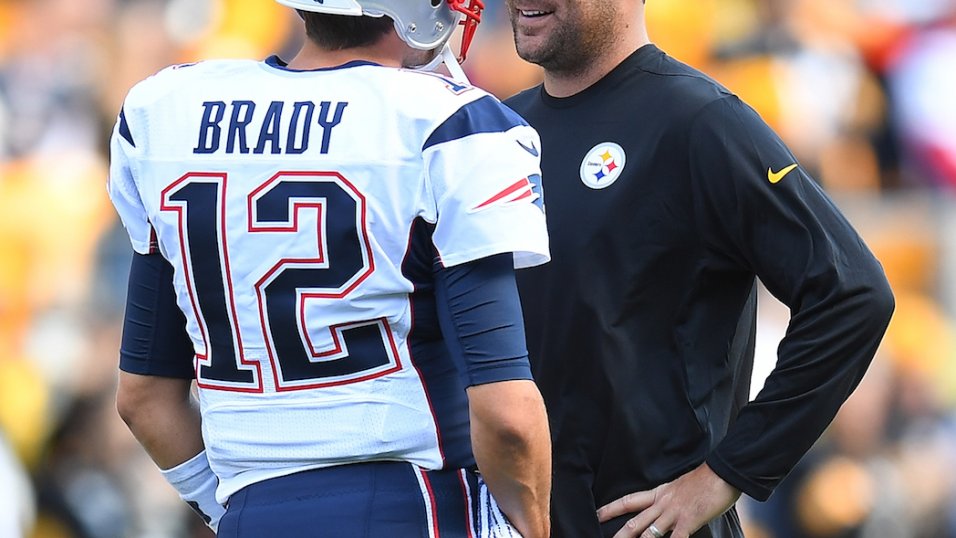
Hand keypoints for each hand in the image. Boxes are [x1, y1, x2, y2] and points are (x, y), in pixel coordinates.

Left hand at [596, 463, 740, 537]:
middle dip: (619, 535)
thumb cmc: (704, 480)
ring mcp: (674, 513)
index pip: (629, 501)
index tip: (596, 514)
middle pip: (634, 522)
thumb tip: (663, 508)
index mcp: (659, 493)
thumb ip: (669, 498)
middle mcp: (662, 504)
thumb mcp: (679, 486)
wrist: (721, 472)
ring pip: (649, 533)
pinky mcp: (689, 520)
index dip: (611, 509)